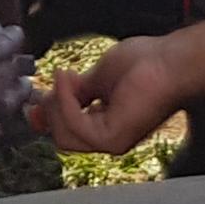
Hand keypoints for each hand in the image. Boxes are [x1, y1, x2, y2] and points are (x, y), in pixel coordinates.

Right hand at [35, 34, 188, 156]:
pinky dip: (64, 99)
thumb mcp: (97, 77)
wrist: (170, 62)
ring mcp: (111, 141)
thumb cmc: (147, 63)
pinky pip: (73, 124)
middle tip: (57, 80)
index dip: (47, 118)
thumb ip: (73, 93)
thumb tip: (44, 102)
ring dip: (56, 103)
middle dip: (50, 110)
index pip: (66, 133)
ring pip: (63, 136)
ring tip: (65, 77)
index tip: (34, 103)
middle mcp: (109, 138)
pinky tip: (68, 78)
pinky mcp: (111, 138)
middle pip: (60, 138)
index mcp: (106, 124)